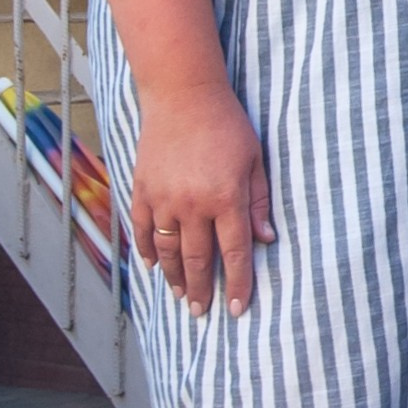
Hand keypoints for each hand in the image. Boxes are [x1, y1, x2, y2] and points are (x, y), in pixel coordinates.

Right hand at [128, 81, 273, 315]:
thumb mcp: (255, 160)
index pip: (234, 253)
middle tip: (202, 312)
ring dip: (173, 277)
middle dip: (201, 290)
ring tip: (179, 295)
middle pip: (197, 260)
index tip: (237, 309)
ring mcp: (163, 198)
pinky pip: (141, 228)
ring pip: (167, 250)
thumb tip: (266, 240)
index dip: (237, 284)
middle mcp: (192, 204)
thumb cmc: (226, 124)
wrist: (183, 94)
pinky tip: (152, 265)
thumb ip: (258, 202)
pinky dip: (146, 250)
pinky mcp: (142, 188)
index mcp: (226, 198)